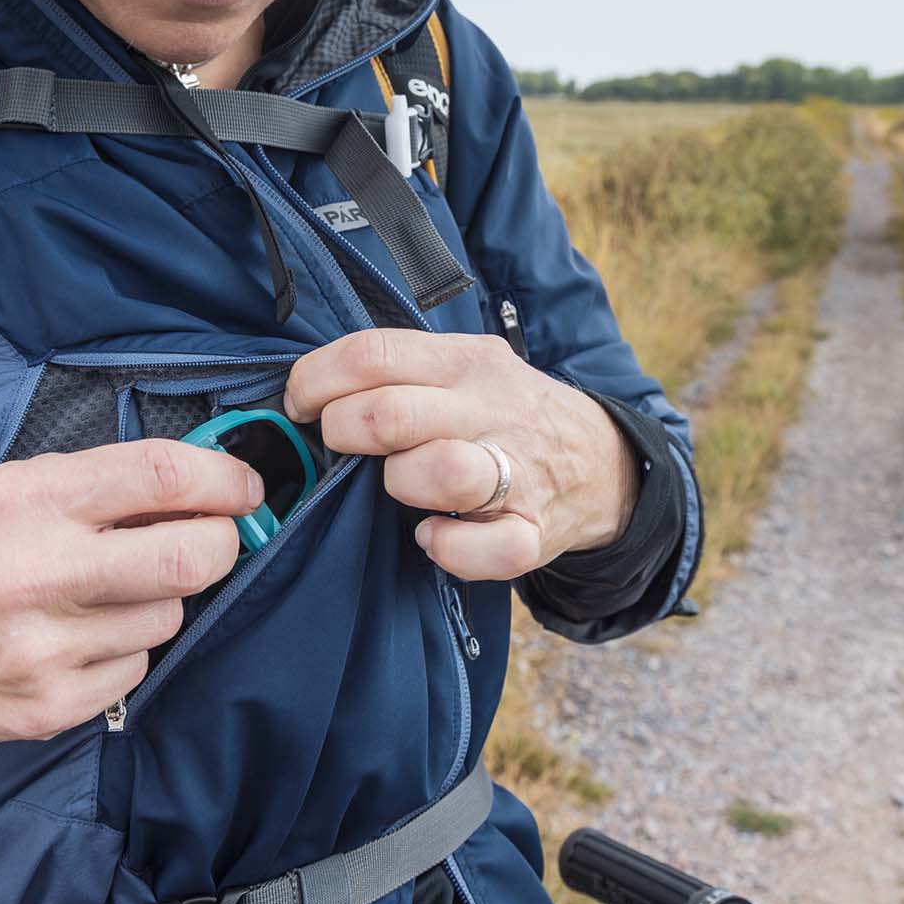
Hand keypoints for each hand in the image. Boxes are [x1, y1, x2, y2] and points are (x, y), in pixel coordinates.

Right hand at [0, 440, 263, 741]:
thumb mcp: (12, 487)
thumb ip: (100, 484)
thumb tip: (200, 489)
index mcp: (32, 501)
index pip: (161, 475)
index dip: (224, 478)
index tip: (243, 487)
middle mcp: (40, 572)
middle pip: (192, 558)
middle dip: (220, 544)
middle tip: (212, 539)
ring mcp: (46, 649)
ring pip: (168, 617)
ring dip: (157, 599)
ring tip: (105, 591)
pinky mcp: (50, 706)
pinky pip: (136, 669)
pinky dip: (124, 650)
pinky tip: (80, 636)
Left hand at [283, 328, 637, 581]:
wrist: (603, 463)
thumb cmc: (505, 415)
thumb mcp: (464, 367)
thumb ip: (400, 371)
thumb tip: (309, 389)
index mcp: (465, 360)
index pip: (373, 353)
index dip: (316, 380)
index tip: (300, 405)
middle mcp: (491, 408)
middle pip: (391, 414)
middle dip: (344, 433)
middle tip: (341, 445)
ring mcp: (517, 471)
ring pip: (441, 472)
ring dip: (399, 483)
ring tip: (397, 486)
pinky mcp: (533, 532)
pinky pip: (487, 550)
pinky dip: (448, 548)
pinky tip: (432, 535)